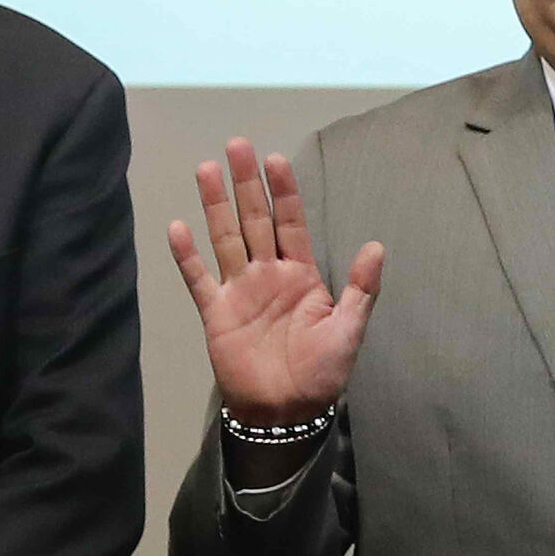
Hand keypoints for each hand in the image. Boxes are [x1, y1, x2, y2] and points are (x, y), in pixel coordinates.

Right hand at [168, 138, 383, 428]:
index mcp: (302, 274)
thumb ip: (361, 288)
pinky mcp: (215, 313)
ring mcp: (239, 290)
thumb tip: (376, 244)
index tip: (275, 159)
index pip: (291, 222)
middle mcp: (268, 274)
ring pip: (225, 238)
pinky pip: (198, 279)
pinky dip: (187, 255)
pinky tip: (178, 227)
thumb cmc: (322, 372)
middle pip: (255, 220)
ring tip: (207, 168)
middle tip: (237, 144)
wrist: (287, 412)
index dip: (284, 191)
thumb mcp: (350, 329)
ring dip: (216, 205)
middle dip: (246, 184)